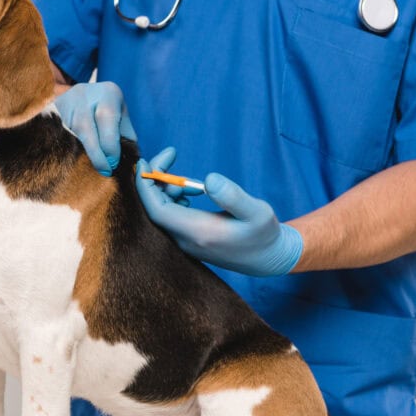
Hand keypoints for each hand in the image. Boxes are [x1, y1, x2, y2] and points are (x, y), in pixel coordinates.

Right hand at [54, 82, 137, 175]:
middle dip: (96, 153)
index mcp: (107, 93)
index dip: (110, 145)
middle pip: (85, 126)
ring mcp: (64, 103)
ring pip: (68, 132)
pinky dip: (66, 148)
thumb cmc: (107, 108)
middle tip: (104, 170)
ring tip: (89, 168)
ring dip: (80, 153)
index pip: (107, 118)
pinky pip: (57, 133)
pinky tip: (72, 159)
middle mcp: (84, 94)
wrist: (82, 95)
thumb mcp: (121, 114)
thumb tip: (130, 158)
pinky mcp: (50, 112)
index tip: (113, 163)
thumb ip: (126, 134)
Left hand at [136, 147, 302, 276]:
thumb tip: (208, 179)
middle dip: (156, 179)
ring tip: (193, 182)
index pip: (157, 209)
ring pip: (162, 212)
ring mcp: (186, 242)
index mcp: (198, 232)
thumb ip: (233, 196)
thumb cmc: (264, 235)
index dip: (146, 185)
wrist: (268, 259)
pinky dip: (175, 198)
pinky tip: (194, 191)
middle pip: (155, 208)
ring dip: (168, 189)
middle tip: (170, 155)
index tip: (147, 161)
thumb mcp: (258, 212)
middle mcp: (186, 240)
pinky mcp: (190, 240)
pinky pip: (171, 216)